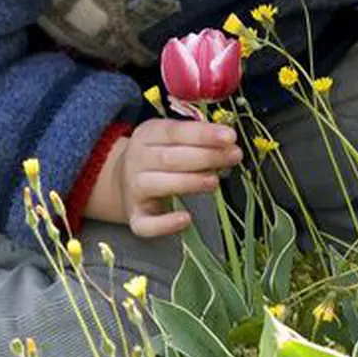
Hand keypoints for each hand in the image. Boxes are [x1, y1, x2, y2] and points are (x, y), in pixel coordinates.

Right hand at [86, 120, 242, 236]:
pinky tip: (186, 219)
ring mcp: (134, 190)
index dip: (203, 134)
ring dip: (189, 182)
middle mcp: (137, 160)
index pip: (175, 132)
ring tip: (214, 181)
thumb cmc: (161, 157)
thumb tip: (229, 143)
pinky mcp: (136, 217)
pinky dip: (165, 224)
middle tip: (233, 156)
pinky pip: (146, 224)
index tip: (230, 136)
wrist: (124, 180)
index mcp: (148, 135)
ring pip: (158, 185)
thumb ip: (200, 139)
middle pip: (169, 158)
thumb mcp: (175, 139)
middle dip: (205, 157)